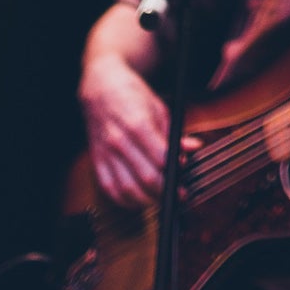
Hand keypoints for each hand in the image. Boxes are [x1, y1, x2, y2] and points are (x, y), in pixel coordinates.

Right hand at [80, 57, 197, 208]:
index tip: (185, 176)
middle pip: (146, 178)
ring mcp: (106, 154)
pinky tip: (139, 200)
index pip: (161, 158)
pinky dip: (126, 200)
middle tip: (179, 194)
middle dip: (166, 191)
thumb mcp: (159, 107)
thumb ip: (174, 133)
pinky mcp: (96, 162)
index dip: (176, 171)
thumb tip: (192, 148)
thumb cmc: (131, 96)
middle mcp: (119, 142)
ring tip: (163, 199)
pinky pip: (110, 190)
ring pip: (128, 189)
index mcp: (138, 125)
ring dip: (148, 200)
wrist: (99, 88)